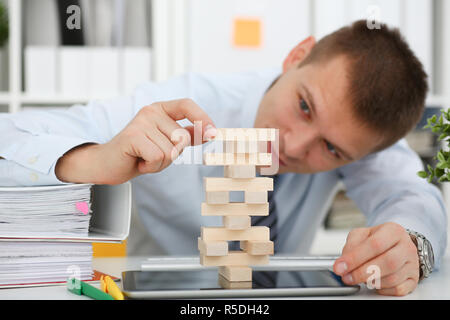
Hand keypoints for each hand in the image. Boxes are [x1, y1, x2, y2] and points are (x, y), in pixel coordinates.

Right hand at [56, 99, 216, 184]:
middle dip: (173, 155)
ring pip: (171, 151)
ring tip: (145, 158)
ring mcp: (141, 122)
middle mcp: (151, 111)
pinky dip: (152, 167)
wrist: (108, 165)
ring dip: (161, 163)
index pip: (187, 104)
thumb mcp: (167, 143)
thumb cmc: (140, 154)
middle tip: (154, 155)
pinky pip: (159, 157)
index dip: (202, 117)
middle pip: (182, 138)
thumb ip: (186, 135)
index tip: (213, 133)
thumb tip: (211, 132)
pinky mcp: (132, 136)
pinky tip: (139, 162)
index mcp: (161, 109)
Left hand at [333, 222, 419, 295]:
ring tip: (358, 278)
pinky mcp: (413, 279)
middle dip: (362, 272)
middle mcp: (406, 246)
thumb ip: (351, 246)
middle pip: (387, 262)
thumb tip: (343, 263)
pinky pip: (398, 289)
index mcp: (393, 231)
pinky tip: (373, 282)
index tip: (340, 267)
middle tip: (347, 277)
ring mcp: (412, 264)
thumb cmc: (378, 240)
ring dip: (371, 282)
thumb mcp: (361, 235)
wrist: (396, 244)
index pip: (375, 245)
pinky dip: (382, 289)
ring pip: (392, 278)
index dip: (355, 258)